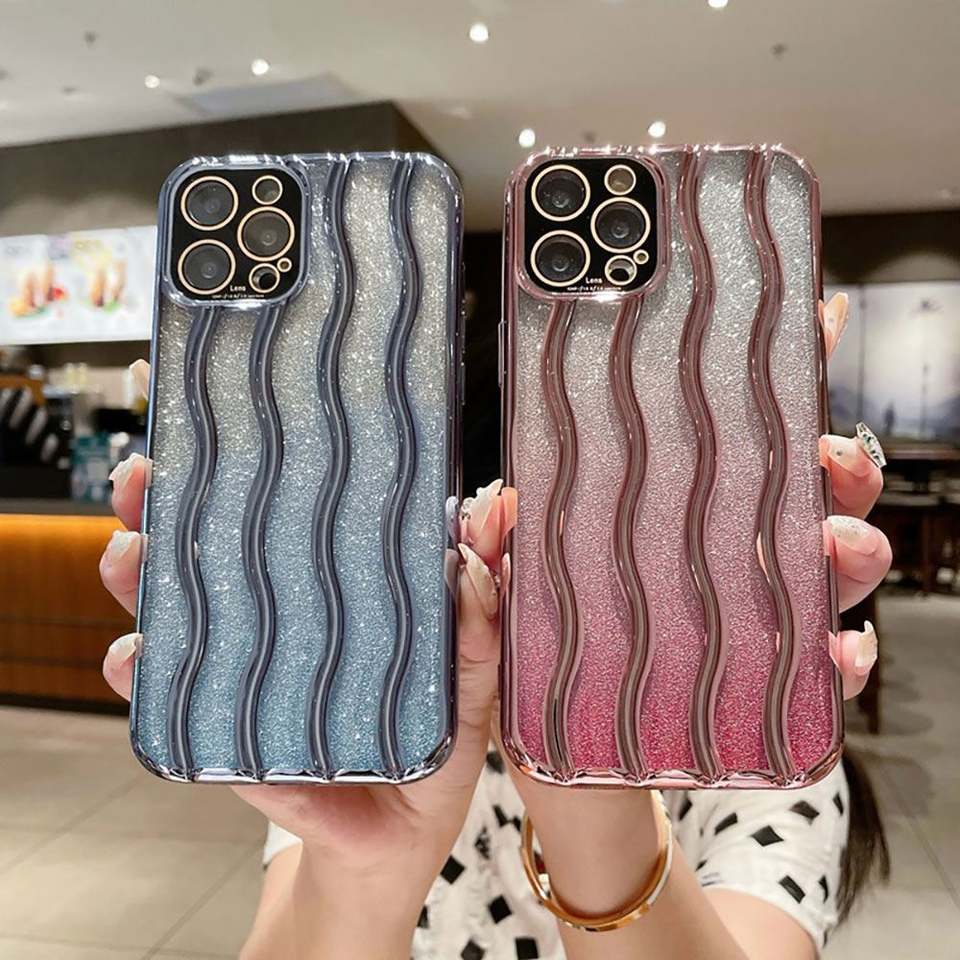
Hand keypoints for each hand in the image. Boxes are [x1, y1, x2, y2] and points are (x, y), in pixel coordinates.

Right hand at [100, 360, 517, 954]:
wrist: (393, 846)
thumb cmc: (435, 756)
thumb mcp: (473, 684)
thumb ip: (484, 618)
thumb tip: (487, 529)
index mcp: (339, 598)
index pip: (292, 522)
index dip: (264, 473)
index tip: (241, 430)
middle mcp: (279, 621)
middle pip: (213, 548)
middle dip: (170, 504)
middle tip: (147, 476)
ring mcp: (243, 670)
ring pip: (174, 606)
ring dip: (141, 572)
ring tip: (131, 554)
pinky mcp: (221, 730)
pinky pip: (168, 695)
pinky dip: (141, 670)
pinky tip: (136, 657)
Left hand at [506, 291, 890, 946]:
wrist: (567, 777)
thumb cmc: (535, 677)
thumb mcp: (504, 609)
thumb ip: (495, 559)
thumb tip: (495, 509)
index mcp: (648, 517)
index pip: (714, 435)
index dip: (767, 374)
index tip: (810, 319)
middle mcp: (708, 551)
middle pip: (790, 487)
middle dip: (828, 461)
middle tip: (831, 456)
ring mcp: (743, 611)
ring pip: (823, 561)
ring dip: (847, 547)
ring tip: (836, 547)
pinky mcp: (764, 679)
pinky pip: (821, 661)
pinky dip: (841, 655)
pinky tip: (840, 654)